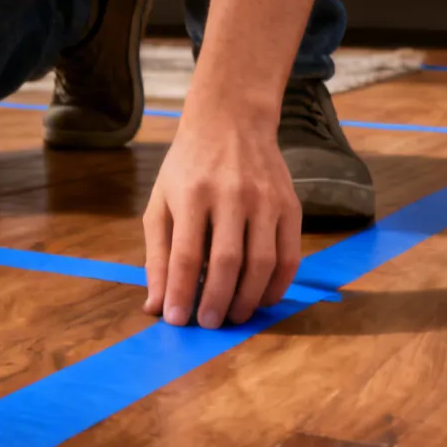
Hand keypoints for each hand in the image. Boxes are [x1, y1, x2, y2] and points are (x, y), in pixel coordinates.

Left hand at [141, 105, 300, 327]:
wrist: (232, 122)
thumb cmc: (188, 168)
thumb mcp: (161, 202)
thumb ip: (157, 254)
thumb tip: (156, 304)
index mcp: (192, 194)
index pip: (187, 254)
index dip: (181, 292)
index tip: (175, 320)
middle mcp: (231, 195)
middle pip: (227, 261)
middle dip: (217, 301)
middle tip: (208, 324)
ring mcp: (266, 200)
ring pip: (262, 262)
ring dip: (248, 299)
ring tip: (233, 317)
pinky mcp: (291, 206)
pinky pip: (289, 255)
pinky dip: (277, 285)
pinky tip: (262, 299)